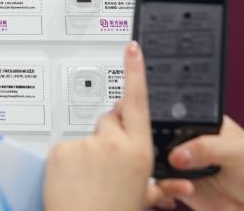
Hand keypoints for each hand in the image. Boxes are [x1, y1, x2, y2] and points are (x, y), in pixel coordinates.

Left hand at [44, 41, 163, 210]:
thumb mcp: (142, 199)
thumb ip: (160, 186)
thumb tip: (181, 185)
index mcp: (139, 151)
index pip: (138, 101)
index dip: (136, 71)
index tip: (133, 48)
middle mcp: (113, 143)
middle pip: (110, 119)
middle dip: (109, 134)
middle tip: (107, 164)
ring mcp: (86, 144)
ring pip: (86, 135)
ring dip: (87, 151)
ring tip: (89, 179)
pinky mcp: (62, 149)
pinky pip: (66, 147)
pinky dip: (68, 160)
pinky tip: (74, 179)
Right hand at [154, 116, 243, 210]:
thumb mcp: (239, 152)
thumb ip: (209, 148)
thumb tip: (177, 153)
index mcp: (201, 120)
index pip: (175, 112)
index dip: (164, 117)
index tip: (158, 128)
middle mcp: (186, 138)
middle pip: (158, 134)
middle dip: (156, 144)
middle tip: (169, 157)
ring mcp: (180, 161)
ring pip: (154, 159)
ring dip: (158, 169)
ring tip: (182, 181)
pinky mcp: (177, 184)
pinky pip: (159, 184)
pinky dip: (163, 189)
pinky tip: (183, 191)